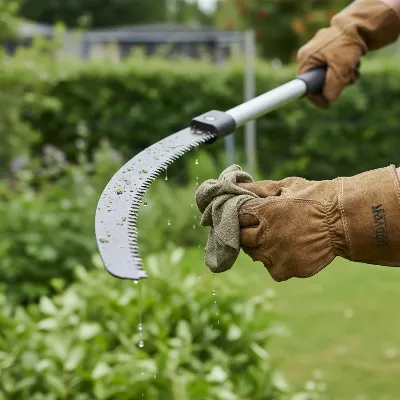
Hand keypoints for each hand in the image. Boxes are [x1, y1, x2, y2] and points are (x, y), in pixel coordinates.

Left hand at [238, 166, 399, 281]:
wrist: (345, 221)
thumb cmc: (318, 197)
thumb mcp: (287, 186)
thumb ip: (260, 188)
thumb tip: (237, 185)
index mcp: (264, 211)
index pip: (238, 216)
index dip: (242, 215)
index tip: (248, 215)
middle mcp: (265, 234)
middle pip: (241, 237)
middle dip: (247, 232)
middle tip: (258, 228)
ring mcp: (276, 254)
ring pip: (255, 255)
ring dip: (260, 248)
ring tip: (275, 240)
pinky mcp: (288, 269)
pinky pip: (273, 270)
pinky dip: (276, 263)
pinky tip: (287, 252)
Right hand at [297, 0, 399, 107]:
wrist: (362, 25)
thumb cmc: (347, 43)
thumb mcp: (341, 69)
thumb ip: (332, 88)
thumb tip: (327, 101)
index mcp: (306, 59)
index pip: (305, 87)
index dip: (316, 97)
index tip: (326, 104)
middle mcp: (309, 56)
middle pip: (318, 82)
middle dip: (334, 85)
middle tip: (347, 81)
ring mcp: (319, 54)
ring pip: (328, 77)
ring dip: (342, 79)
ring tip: (353, 72)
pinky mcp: (328, 53)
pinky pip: (333, 69)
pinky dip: (344, 72)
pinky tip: (353, 67)